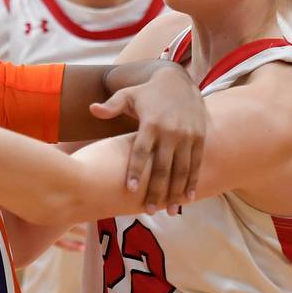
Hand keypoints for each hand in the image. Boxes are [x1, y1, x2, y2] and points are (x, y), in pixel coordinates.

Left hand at [91, 63, 204, 213]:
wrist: (178, 80)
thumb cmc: (146, 92)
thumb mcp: (127, 94)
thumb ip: (110, 105)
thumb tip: (92, 109)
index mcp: (150, 123)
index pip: (141, 151)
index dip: (136, 170)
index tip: (130, 190)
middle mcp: (170, 131)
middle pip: (162, 166)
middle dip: (156, 190)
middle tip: (147, 210)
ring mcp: (187, 136)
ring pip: (182, 169)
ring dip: (176, 192)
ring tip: (169, 212)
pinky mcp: (199, 137)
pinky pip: (196, 163)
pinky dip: (193, 181)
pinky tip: (187, 199)